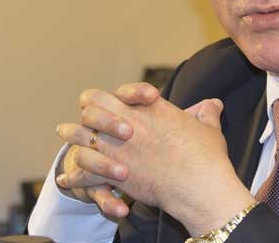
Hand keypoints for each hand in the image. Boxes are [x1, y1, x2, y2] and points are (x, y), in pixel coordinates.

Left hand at [58, 84, 254, 235]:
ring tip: (64, 133)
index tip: (118, 103)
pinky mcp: (113, 173)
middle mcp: (129, 122)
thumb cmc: (206, 157)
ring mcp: (118, 148)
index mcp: (151, 109)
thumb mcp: (208, 129)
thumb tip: (214, 104)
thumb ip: (206, 113)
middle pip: (94, 105)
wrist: (200, 186)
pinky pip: (84, 171)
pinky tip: (68, 178)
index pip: (123, 92)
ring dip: (71, 134)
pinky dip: (74, 176)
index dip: (120, 95)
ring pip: (81, 134)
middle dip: (88, 109)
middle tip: (84, 115)